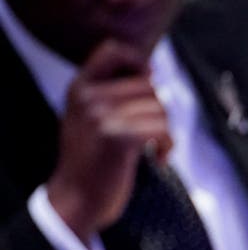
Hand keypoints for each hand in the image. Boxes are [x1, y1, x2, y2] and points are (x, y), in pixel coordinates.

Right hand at [45, 40, 171, 240]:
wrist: (77, 200)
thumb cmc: (93, 161)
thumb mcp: (90, 119)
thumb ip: (110, 94)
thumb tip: (152, 71)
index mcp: (80, 88)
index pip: (112, 49)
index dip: (138, 61)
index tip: (149, 82)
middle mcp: (88, 97)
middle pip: (149, 85)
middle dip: (159, 110)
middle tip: (154, 134)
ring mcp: (100, 116)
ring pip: (160, 107)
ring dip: (166, 131)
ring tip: (155, 147)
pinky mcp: (117, 137)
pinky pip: (162, 128)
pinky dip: (168, 146)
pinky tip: (159, 159)